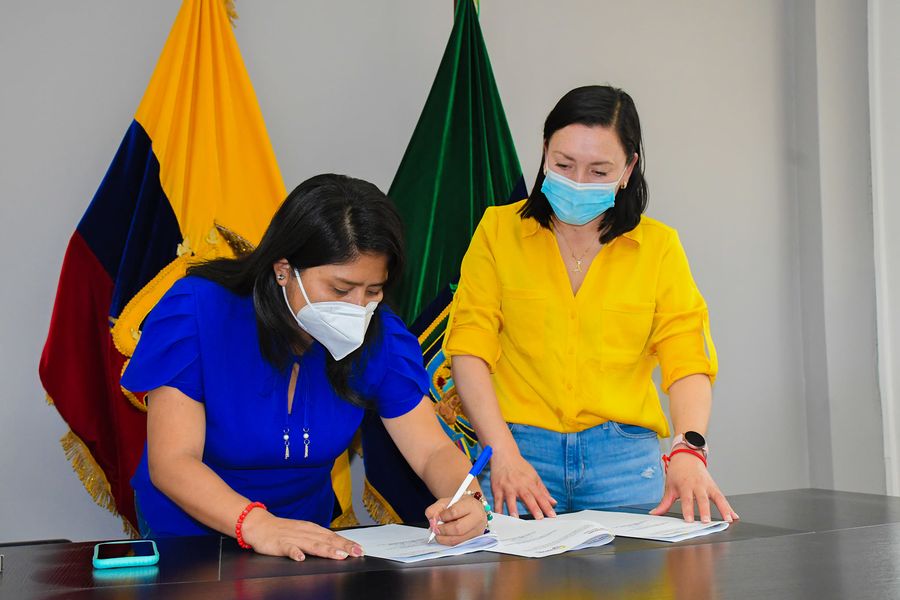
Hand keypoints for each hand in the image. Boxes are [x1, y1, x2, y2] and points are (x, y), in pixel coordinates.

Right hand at [240, 509, 363, 560]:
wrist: (259, 524)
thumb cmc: (283, 530)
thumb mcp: (303, 532)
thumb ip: (318, 539)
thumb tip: (337, 547)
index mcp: (312, 529)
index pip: (333, 536)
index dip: (347, 543)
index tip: (359, 549)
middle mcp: (305, 532)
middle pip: (327, 540)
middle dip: (343, 547)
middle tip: (356, 553)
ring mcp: (293, 538)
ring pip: (312, 544)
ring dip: (327, 550)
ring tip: (339, 556)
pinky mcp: (279, 544)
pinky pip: (288, 548)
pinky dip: (295, 552)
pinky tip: (301, 558)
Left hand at [425, 494, 488, 545]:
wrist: (472, 509)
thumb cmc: (459, 504)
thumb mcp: (447, 501)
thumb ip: (435, 508)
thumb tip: (431, 520)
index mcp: (471, 505)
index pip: (454, 512)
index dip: (442, 516)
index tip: (437, 517)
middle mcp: (478, 519)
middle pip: (458, 529)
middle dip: (442, 530)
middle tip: (434, 528)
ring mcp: (477, 531)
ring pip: (457, 539)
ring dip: (443, 538)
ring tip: (437, 533)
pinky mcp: (473, 540)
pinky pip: (457, 544)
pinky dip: (447, 542)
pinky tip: (444, 536)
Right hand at [489, 452, 556, 518]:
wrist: (504, 455)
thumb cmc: (520, 467)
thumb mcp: (534, 476)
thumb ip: (543, 491)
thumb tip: (553, 503)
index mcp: (530, 483)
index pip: (540, 496)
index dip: (546, 506)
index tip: (552, 516)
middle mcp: (519, 485)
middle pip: (527, 497)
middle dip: (534, 508)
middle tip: (539, 519)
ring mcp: (508, 487)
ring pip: (511, 499)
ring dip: (513, 509)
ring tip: (516, 519)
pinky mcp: (497, 489)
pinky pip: (497, 500)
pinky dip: (498, 508)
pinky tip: (499, 516)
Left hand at [650, 453, 739, 522]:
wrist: (687, 456)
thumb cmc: (678, 472)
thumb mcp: (669, 486)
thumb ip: (664, 503)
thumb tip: (654, 514)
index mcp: (685, 485)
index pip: (686, 499)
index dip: (688, 510)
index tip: (689, 520)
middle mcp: (698, 485)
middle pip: (702, 499)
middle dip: (705, 511)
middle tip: (706, 522)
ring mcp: (708, 486)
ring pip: (717, 498)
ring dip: (723, 509)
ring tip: (728, 520)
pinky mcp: (714, 487)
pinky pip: (723, 498)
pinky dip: (729, 507)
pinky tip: (734, 516)